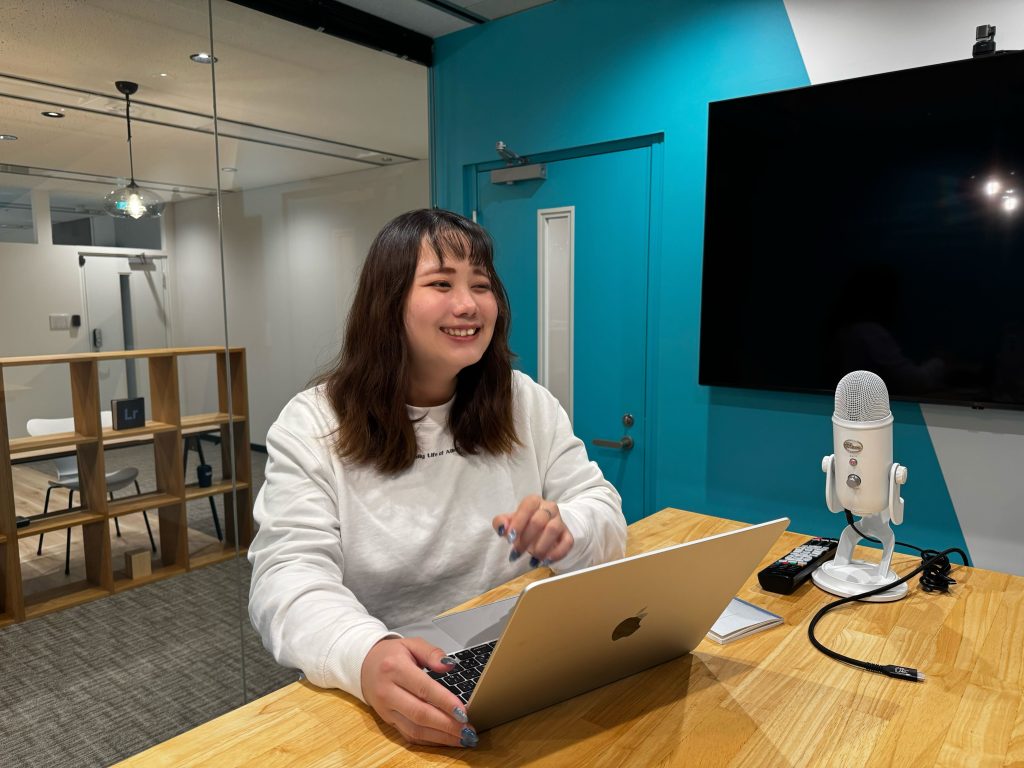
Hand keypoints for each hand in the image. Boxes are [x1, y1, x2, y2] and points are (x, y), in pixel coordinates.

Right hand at [360, 637, 477, 747]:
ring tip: (462, 738)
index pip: (423, 689)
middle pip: (420, 714)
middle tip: (468, 730)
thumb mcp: (412, 644)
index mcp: (394, 668)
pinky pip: (409, 735)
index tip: (464, 711)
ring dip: (441, 737)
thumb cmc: (391, 655)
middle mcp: (387, 692)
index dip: (445, 702)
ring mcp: (386, 709)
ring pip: (414, 729)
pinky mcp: (388, 721)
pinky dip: (429, 740)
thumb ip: (432, 653)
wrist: (363, 665)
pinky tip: (446, 739)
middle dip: (446, 725)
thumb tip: (450, 665)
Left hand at [493, 494, 573, 566]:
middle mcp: (549, 508)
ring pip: (553, 529)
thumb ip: (501, 522)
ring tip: (532, 557)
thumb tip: (502, 528)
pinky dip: (557, 553)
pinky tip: (546, 560)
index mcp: (533, 501)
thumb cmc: (522, 525)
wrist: (539, 531)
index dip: (518, 522)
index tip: (510, 539)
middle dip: (526, 539)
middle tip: (517, 553)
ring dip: (541, 547)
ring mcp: (560, 521)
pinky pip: (567, 542)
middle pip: (539, 520)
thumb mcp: (509, 522)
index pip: (528, 506)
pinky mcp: (567, 535)